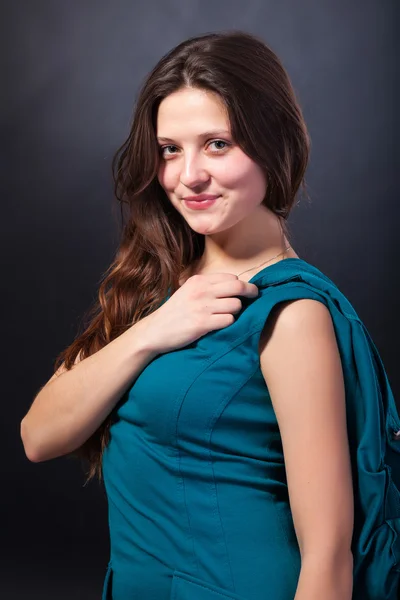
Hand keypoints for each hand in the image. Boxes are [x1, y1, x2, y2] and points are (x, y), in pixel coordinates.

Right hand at [143, 272, 258, 353]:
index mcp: (198, 281)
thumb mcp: (187, 292)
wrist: (155, 331)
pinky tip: (221, 325)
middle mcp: (201, 291)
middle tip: (255, 297)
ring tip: (228, 315)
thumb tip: (233, 285)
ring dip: (236, 312)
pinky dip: (229, 323)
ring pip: (236, 305)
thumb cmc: (174, 313)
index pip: (231, 278)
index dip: (241, 285)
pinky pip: (229, 320)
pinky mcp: (203, 324)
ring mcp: (202, 307)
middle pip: (238, 287)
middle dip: (251, 292)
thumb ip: (206, 287)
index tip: (245, 291)